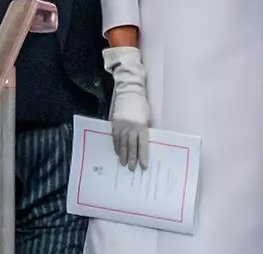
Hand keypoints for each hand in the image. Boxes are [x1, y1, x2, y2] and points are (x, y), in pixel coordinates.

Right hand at [103, 47, 151, 169]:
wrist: (129, 93)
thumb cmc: (141, 105)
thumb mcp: (148, 117)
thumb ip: (146, 130)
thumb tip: (145, 144)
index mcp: (142, 126)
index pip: (142, 145)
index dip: (143, 157)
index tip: (144, 166)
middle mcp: (131, 128)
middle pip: (131, 147)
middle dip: (132, 159)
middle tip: (132, 169)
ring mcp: (122, 127)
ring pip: (122, 145)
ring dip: (123, 155)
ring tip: (124, 164)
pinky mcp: (114, 124)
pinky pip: (115, 139)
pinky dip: (116, 147)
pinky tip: (117, 153)